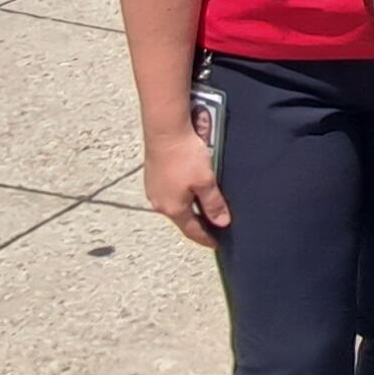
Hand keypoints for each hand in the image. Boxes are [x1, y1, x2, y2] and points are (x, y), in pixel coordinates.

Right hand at [141, 129, 230, 247]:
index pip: (192, 231)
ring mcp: (153, 190)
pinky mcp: (152, 177)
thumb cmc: (185, 154)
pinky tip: (188, 189)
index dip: (205, 238)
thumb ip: (213, 203)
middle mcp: (159, 203)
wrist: (165, 130)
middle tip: (211, 226)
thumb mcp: (206, 181)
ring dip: (188, 208)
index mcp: (173, 208)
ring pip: (174, 205)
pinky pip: (168, 193)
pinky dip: (180, 196)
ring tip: (202, 208)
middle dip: (196, 224)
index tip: (214, 244)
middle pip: (182, 219)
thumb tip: (221, 222)